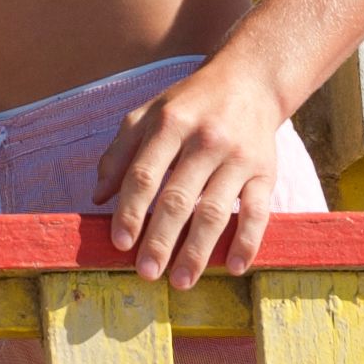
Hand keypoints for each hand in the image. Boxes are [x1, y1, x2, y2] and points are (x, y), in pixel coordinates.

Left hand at [90, 58, 296, 286]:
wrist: (249, 82)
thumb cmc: (190, 104)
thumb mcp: (148, 115)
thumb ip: (120, 153)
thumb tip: (97, 198)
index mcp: (170, 125)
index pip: (145, 174)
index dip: (130, 210)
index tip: (120, 243)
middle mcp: (205, 140)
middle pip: (178, 198)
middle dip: (160, 239)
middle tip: (146, 272)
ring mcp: (238, 158)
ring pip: (215, 211)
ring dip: (197, 250)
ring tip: (181, 281)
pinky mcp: (266, 172)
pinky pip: (258, 212)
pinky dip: (247, 242)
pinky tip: (234, 267)